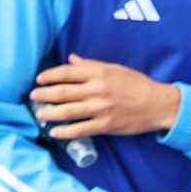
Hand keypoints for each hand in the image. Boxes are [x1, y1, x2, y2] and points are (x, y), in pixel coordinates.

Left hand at [29, 54, 181, 137]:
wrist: (158, 104)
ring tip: (39, 114)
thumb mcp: (114, 68)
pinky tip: (55, 132)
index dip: (50, 75)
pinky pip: (82, 129)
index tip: (39, 79)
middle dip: (45, 94)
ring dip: (51, 113)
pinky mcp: (106, 125)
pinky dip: (66, 132)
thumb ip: (90, 65)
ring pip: (69, 111)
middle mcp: (97, 90)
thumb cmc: (137, 84)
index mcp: (99, 73)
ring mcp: (101, 109)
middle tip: (32, 96)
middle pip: (64, 92)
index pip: (67, 72)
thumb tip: (71, 59)